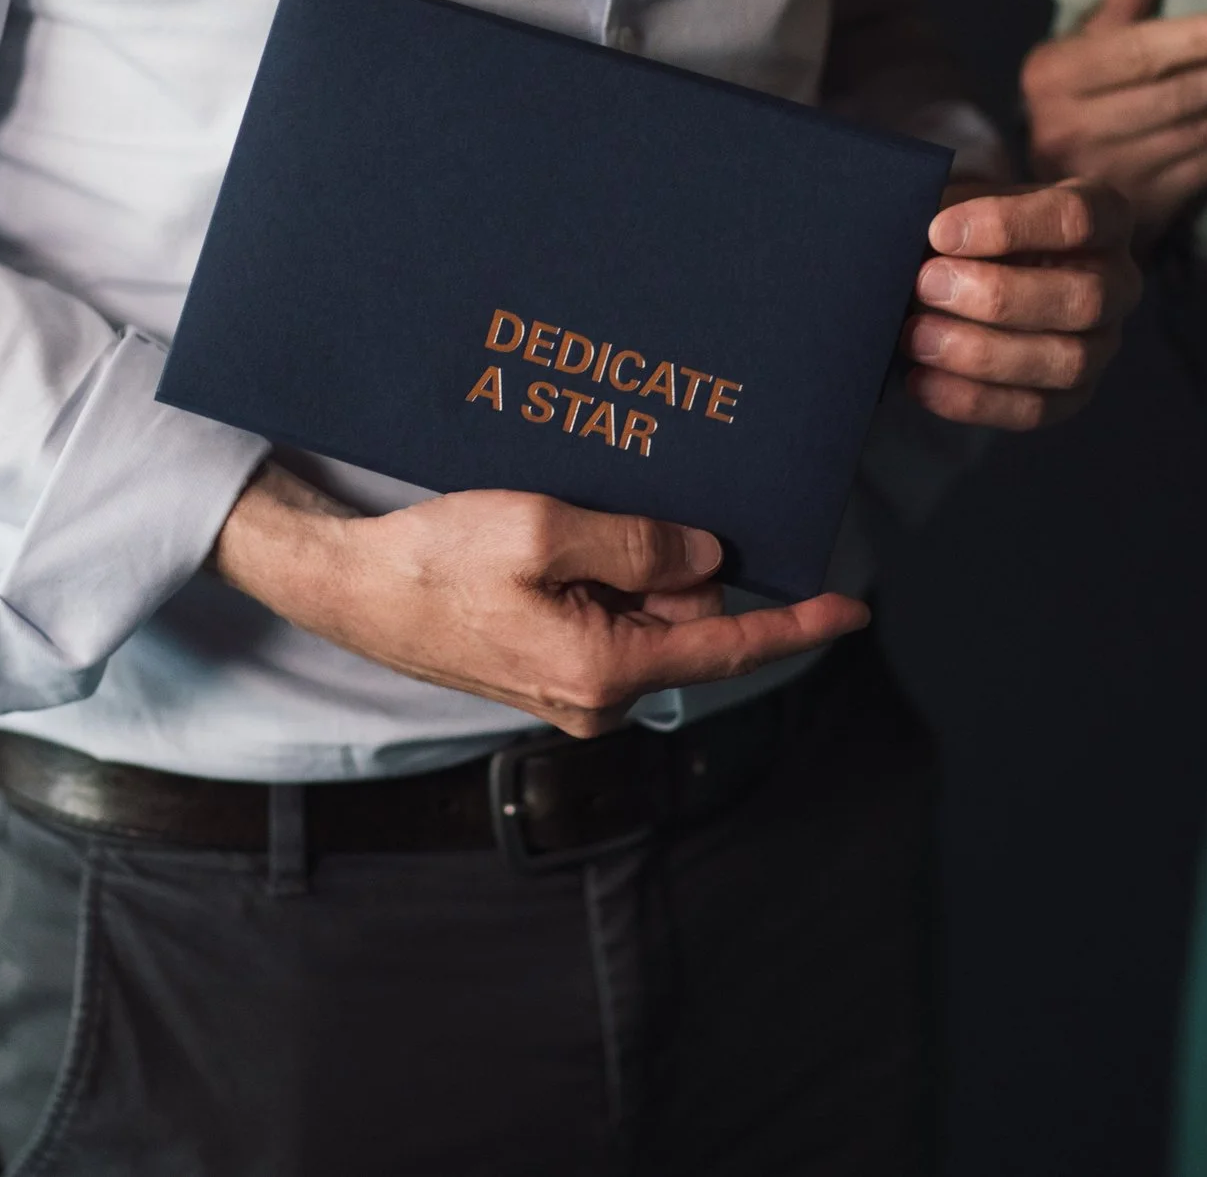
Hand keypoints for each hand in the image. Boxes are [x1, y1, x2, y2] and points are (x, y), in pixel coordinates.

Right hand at [212, 466, 869, 737]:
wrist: (350, 587)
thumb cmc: (433, 559)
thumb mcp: (540, 528)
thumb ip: (637, 545)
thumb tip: (706, 559)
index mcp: (604, 671)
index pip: (729, 649)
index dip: (799, 624)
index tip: (856, 607)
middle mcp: (598, 696)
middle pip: (689, 623)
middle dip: (684, 567)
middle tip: (621, 511)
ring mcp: (574, 688)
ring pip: (650, 616)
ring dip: (636, 567)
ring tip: (569, 523)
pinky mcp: (551, 668)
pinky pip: (611, 617)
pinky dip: (605, 577)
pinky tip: (559, 541)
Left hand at [903, 178, 1141, 430]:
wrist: (988, 269)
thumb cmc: (982, 227)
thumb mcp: (973, 200)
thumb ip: (953, 210)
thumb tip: (916, 236)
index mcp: (1105, 217)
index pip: (1076, 218)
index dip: (1007, 227)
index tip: (938, 231)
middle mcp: (1119, 283)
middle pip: (1083, 298)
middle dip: (998, 296)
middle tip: (926, 284)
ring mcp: (1103, 344)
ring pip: (1066, 361)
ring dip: (983, 354)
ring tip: (917, 337)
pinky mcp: (1073, 395)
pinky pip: (1035, 410)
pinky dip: (972, 400)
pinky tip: (920, 381)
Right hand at [1022, 0, 1206, 234]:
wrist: (1056, 191)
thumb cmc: (1079, 94)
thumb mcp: (1085, 42)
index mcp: (1054, 77)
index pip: (1137, 54)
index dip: (1200, 40)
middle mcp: (1070, 129)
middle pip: (1176, 97)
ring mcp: (1105, 175)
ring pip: (1200, 133)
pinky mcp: (1139, 208)